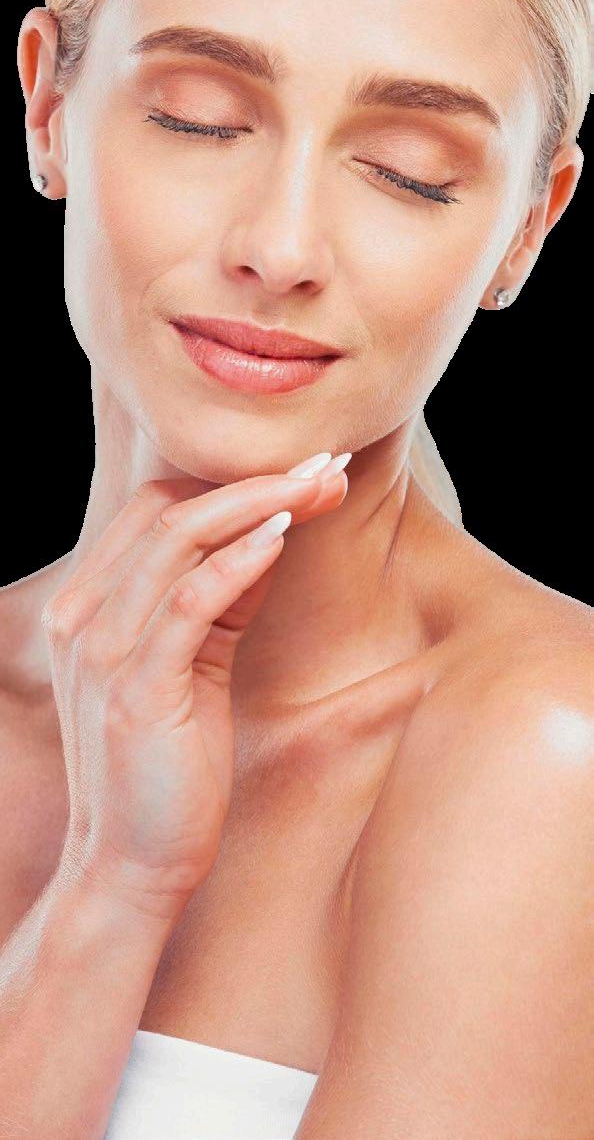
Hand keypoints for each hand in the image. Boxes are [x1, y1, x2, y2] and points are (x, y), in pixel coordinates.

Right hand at [45, 460, 348, 928]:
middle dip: (253, 480)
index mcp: (89, 606)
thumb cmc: (168, 766)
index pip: (153, 510)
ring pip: (177, 542)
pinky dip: (237, 563)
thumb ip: (221, 599)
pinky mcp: (136, 692)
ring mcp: (102, 653)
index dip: (229, 482)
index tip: (303, 470)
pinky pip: (187, 604)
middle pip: (168, 512)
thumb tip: (273, 533)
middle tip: (324, 466)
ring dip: (258, 504)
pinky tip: (282, 538)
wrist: (131, 865)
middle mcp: (83, 618)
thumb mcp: (195, 665)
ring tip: (318, 487)